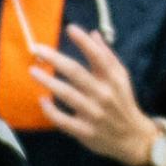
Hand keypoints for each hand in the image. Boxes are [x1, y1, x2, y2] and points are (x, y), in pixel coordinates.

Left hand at [30, 26, 158, 165]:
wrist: (132, 137)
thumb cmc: (122, 102)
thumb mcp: (121, 77)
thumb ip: (106, 56)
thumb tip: (93, 34)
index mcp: (113, 79)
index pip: (98, 56)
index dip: (84, 42)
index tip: (70, 28)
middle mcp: (103, 94)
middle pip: (76, 73)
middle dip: (55, 59)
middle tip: (37, 49)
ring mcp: (93, 113)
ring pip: (67, 95)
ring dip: (48, 81)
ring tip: (33, 71)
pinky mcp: (84, 131)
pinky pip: (63, 120)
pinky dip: (51, 110)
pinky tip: (42, 100)